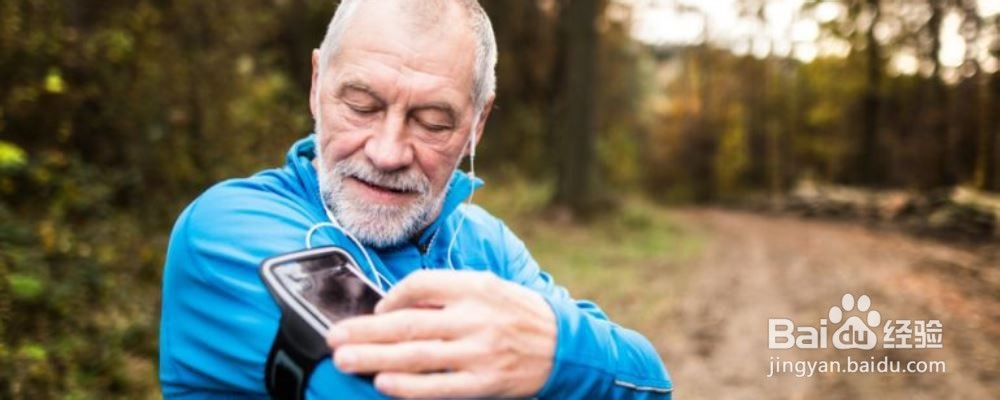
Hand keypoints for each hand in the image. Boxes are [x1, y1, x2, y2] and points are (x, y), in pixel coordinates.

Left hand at [326, 269, 556, 397]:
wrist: (563, 344)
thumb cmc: (516, 313)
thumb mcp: (487, 287)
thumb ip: (446, 293)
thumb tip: (396, 305)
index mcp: (474, 287)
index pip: (421, 285)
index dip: (390, 298)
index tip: (374, 310)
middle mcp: (474, 318)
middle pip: (409, 323)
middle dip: (366, 331)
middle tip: (334, 337)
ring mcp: (478, 352)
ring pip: (417, 355)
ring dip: (375, 357)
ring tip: (346, 359)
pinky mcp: (483, 382)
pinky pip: (439, 385)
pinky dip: (408, 385)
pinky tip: (383, 382)